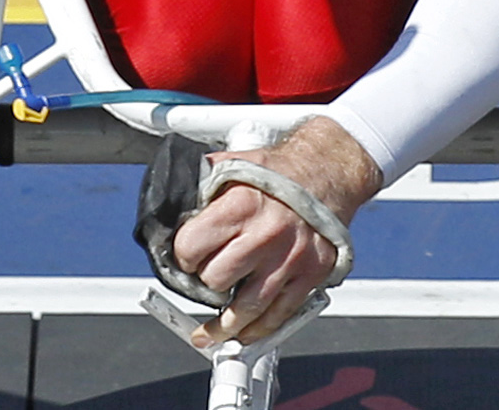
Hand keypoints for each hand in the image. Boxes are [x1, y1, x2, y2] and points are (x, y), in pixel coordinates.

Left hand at [171, 117, 382, 346]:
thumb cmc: (280, 171)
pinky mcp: (310, 275)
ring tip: (208, 332)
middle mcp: (265, 235)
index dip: (183, 255)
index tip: (186, 257)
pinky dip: (259, 331)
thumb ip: (200, 185)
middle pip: (215, 280)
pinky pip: (280, 315)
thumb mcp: (233, 164)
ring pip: (246, 309)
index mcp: (240, 205)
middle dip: (205, 281)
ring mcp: (290, 259)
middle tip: (206, 276)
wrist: (329, 170)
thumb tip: (169, 206)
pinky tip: (244, 333)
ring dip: (223, 325)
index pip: (191, 248)